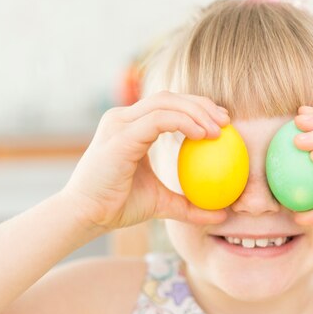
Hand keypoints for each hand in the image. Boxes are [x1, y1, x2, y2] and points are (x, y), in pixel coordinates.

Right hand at [61, 91, 229, 230]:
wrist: (86, 216)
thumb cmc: (118, 207)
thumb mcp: (162, 204)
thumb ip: (190, 205)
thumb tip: (222, 215)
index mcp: (131, 127)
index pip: (168, 106)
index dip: (197, 108)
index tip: (222, 124)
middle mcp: (123, 119)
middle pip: (169, 97)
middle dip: (201, 104)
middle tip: (226, 120)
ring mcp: (119, 124)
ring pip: (165, 102)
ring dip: (196, 111)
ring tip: (219, 129)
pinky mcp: (120, 136)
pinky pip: (158, 120)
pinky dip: (183, 122)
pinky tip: (202, 135)